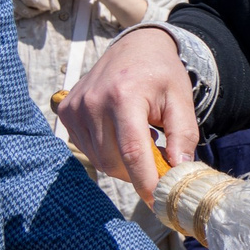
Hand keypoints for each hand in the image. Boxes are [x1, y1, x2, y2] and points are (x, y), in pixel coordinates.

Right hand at [59, 26, 191, 203]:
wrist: (135, 47)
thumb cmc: (161, 74)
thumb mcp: (182, 100)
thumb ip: (184, 136)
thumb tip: (180, 171)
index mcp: (124, 96)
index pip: (132, 151)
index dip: (146, 181)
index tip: (159, 201)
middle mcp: (93, 102)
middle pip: (113, 161)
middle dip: (137, 172)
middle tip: (159, 163)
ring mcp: (75, 108)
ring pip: (98, 159)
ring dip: (123, 163)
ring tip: (142, 141)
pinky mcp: (66, 112)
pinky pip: (87, 148)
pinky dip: (107, 152)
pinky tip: (121, 134)